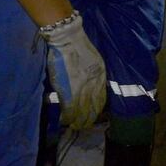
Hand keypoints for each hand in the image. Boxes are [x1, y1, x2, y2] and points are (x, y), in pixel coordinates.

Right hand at [41, 13, 106, 128]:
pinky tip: (65, 120)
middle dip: (88, 118)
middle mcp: (94, 84)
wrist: (68, 39)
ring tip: (74, 126)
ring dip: (77, 120)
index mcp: (101, 76)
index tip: (93, 116)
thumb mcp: (93, 61)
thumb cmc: (77, 46)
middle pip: (93, 108)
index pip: (101, 99)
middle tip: (83, 125)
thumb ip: (91, 75)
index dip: (97, 109)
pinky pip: (70, 108)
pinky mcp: (69, 89)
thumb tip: (86, 86)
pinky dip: (67, 116)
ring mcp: (82, 88)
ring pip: (82, 111)